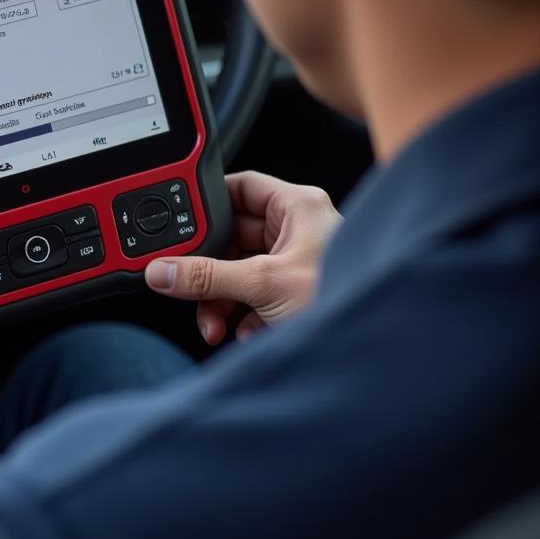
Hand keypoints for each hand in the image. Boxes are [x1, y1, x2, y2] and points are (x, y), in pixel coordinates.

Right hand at [145, 171, 340, 344]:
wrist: (376, 350)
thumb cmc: (343, 296)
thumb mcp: (263, 284)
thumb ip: (207, 277)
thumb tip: (163, 270)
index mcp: (297, 206)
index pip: (241, 188)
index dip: (208, 203)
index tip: (181, 224)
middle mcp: (299, 229)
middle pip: (235, 238)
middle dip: (212, 271)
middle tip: (192, 289)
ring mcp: (300, 262)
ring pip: (243, 272)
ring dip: (223, 300)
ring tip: (217, 325)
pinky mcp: (299, 294)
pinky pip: (258, 298)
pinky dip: (245, 317)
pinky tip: (245, 332)